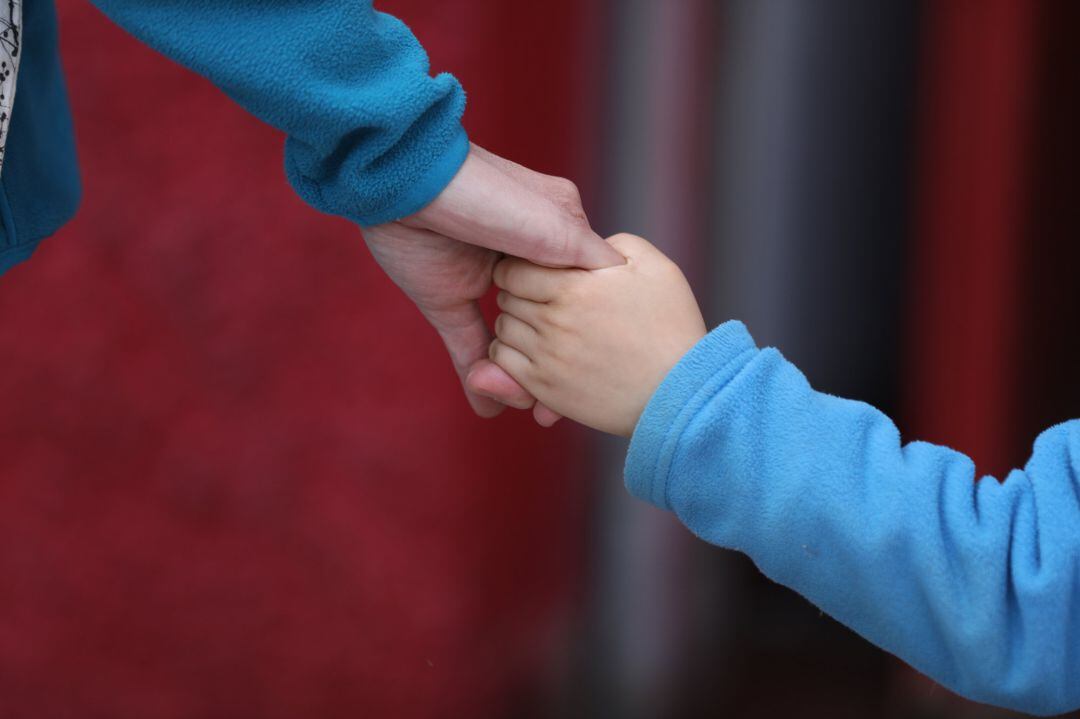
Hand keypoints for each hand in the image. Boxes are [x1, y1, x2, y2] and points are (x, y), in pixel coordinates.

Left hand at [363, 144, 623, 419]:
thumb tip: (620, 282)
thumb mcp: (555, 223)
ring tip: (534, 412)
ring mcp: (482, 279)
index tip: (602, 370)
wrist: (405, 182)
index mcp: (555, 233)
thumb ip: (589, 256)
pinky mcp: (445, 298)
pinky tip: (491, 411)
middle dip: (555, 367)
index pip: (581, 293)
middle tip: (559, 407)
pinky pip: (468, 346)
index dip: (592, 334)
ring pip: (511, 342)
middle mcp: (522, 258)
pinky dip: (479, 378)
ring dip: (520, 380)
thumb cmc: (487, 194)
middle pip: (547, 324)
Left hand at [489, 234, 706, 435]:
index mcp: (575, 287)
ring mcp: (548, 357)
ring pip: (503, 328)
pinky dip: (509, 353)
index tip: (534, 272)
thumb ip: (609, 245)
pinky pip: (503, 363)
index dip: (519, 266)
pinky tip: (534, 349)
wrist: (681, 391)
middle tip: (539, 297)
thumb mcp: (653, 266)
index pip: (513, 268)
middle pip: (505, 297)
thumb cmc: (671, 325)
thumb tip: (578, 244)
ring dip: (515, 322)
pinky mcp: (546, 388)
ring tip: (540, 323)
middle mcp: (555, 321)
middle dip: (517, 293)